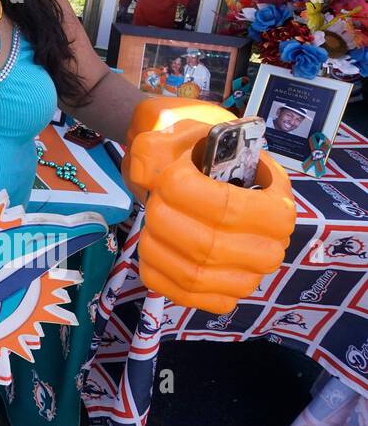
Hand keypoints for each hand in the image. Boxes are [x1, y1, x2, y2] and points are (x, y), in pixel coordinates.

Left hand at [122, 99, 295, 312]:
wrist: (186, 171)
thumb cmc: (189, 150)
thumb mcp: (174, 130)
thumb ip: (155, 147)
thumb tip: (150, 177)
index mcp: (274, 195)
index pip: (228, 208)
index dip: (186, 193)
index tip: (168, 176)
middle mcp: (271, 242)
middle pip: (206, 245)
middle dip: (163, 218)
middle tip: (155, 198)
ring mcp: (250, 274)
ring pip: (194, 275)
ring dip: (155, 245)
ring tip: (151, 221)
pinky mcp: (225, 294)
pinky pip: (187, 296)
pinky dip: (158, 274)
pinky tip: (153, 249)